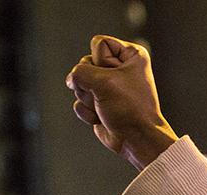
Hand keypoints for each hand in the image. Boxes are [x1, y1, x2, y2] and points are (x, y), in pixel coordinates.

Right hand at [66, 35, 176, 169]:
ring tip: (106, 107)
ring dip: (89, 98)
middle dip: (91, 83)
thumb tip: (70, 80)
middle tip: (109, 96)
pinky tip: (102, 117)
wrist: (136, 139)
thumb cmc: (129, 108)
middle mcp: (120, 68)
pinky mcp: (99, 101)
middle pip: (85, 63)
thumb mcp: (102, 81)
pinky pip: (79, 100)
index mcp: (131, 55)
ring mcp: (108, 86)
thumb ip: (79, 72)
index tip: (117, 78)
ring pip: (79, 82)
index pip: (98, 43)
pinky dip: (88, 111)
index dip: (100, 61)